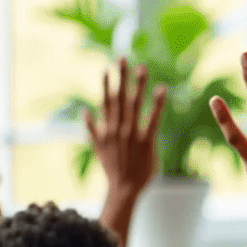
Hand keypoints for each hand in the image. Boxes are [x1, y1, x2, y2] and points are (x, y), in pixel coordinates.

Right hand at [87, 59, 164, 199]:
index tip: (107, 68)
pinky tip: (162, 90)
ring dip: (137, 86)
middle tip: (124, 58)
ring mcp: (131, 134)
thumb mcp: (98, 148)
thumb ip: (92, 129)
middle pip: (119, 98)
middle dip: (121, 78)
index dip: (106, 85)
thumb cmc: (114, 169)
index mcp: (106, 129)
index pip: (106, 102)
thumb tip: (85, 112)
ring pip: (134, 105)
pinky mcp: (146, 142)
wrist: (123, 189)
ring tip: (143, 69)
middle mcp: (117, 128)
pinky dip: (156, 105)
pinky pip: (152, 119)